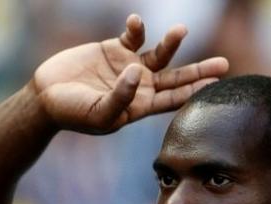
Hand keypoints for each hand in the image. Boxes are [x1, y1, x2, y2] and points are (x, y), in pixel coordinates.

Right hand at [32, 15, 228, 133]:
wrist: (47, 97)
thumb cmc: (74, 113)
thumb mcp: (100, 114)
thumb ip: (121, 98)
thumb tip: (139, 73)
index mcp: (142, 106)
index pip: (175, 99)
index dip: (195, 92)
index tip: (215, 85)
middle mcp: (142, 86)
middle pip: (177, 78)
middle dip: (200, 71)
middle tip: (224, 64)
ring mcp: (129, 66)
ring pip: (160, 54)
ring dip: (172, 43)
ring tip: (182, 30)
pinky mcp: (115, 50)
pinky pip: (133, 37)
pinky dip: (136, 28)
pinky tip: (135, 22)